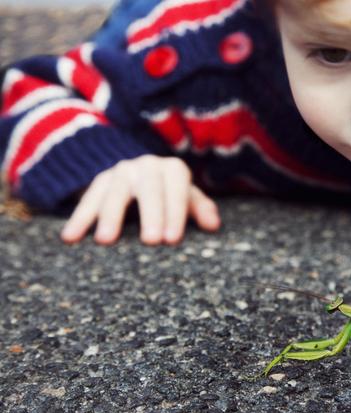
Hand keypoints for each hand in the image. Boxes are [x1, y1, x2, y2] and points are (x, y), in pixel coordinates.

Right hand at [60, 155, 220, 244]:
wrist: (141, 173)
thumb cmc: (171, 193)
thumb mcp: (187, 197)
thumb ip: (200, 209)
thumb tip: (214, 225)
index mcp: (173, 170)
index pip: (177, 190)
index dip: (176, 214)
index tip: (173, 239)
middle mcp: (147, 166)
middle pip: (148, 189)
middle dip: (150, 215)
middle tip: (151, 242)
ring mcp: (121, 172)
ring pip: (114, 192)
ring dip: (109, 216)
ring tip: (106, 241)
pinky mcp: (100, 181)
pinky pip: (88, 200)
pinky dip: (79, 218)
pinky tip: (70, 237)